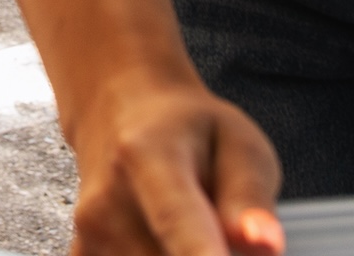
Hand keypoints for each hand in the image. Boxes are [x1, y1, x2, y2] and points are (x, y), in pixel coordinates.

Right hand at [67, 67, 282, 255]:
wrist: (119, 111)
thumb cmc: (189, 130)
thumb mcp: (238, 144)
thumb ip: (250, 198)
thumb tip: (264, 246)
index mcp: (148, 156)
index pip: (177, 221)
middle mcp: (107, 200)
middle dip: (215, 254)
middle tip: (217, 220)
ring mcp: (89, 235)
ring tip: (191, 226)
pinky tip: (161, 239)